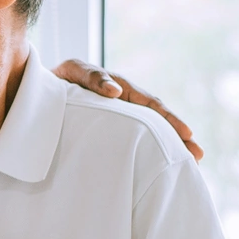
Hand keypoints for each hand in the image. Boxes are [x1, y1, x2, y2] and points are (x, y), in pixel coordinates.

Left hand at [52, 60, 203, 160]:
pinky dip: (151, 148)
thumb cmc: (58, 81)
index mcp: (120, 88)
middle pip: (157, 119)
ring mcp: (120, 116)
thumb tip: (115, 92)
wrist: (41, 91)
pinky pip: (136, 138)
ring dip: (170, 144)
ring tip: (192, 162)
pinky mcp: (113, 129)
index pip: (150, 103)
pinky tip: (162, 165)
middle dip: (178, 136)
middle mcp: (126, 102)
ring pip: (149, 130)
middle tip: (197, 154)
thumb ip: (93, 78)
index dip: (168, 119)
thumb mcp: (73, 72)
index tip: (186, 134)